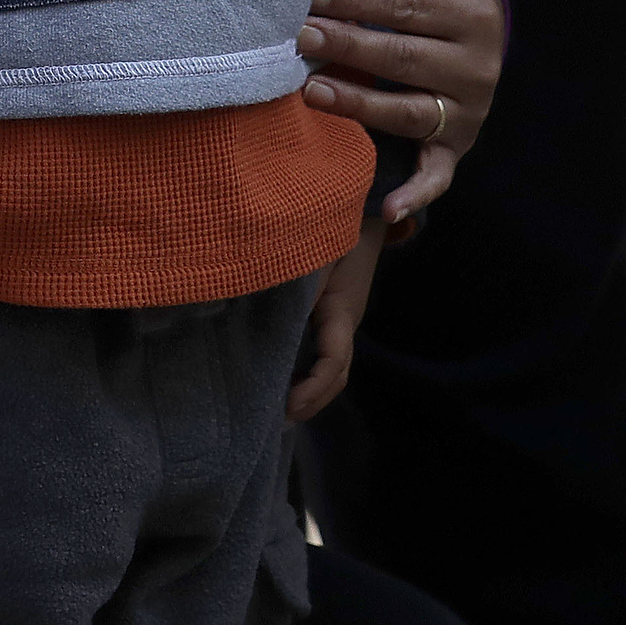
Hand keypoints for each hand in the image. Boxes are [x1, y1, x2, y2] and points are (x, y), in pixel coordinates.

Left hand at [287, 220, 385, 422]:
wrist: (363, 205)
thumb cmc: (335, 226)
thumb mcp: (312, 254)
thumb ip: (293, 285)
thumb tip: (262, 315)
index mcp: (343, 310)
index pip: (332, 364)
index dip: (310, 390)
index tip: (285, 406)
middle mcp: (346, 319)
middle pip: (337, 375)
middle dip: (312, 400)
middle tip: (276, 418)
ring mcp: (342, 316)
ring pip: (334, 365)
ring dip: (311, 389)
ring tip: (279, 406)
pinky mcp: (333, 309)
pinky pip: (325, 349)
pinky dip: (308, 370)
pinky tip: (284, 373)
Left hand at [300, 0, 502, 222]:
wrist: (474, 18)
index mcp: (473, 9)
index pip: (406, 5)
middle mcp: (479, 65)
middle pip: (403, 58)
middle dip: (347, 46)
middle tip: (299, 36)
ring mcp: (468, 110)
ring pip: (408, 113)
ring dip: (358, 105)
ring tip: (310, 90)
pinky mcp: (455, 146)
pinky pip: (437, 175)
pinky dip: (416, 195)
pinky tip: (386, 208)